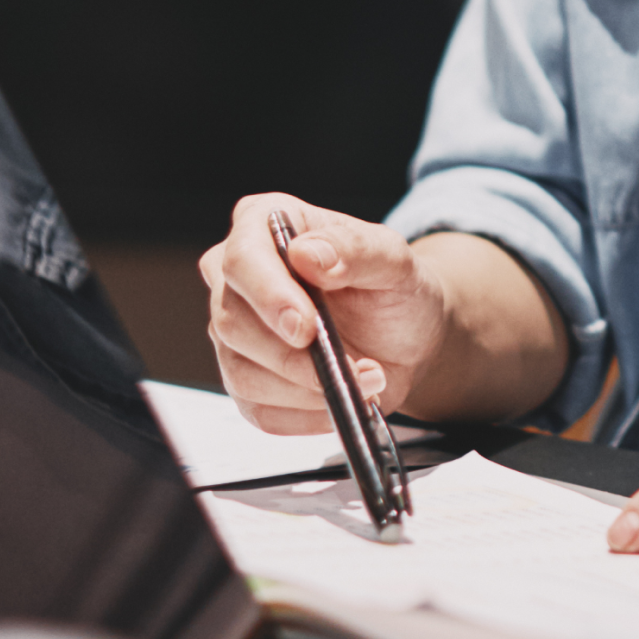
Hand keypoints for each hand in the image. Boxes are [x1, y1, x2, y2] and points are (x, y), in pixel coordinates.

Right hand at [201, 195, 443, 435]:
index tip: (305, 326)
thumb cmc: (395, 288)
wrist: (406, 338)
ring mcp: (235, 332)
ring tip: (365, 377)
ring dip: (308, 387)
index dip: (269, 294)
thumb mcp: (395, 260)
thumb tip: (306, 254)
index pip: (242, 257)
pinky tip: (342, 397)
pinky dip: (307, 413)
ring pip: (242, 372)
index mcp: (266, 225)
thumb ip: (356, 248)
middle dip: (293, 355)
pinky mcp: (245, 380)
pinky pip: (258, 411)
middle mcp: (239, 278)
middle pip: (232, 321)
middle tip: (350, 364)